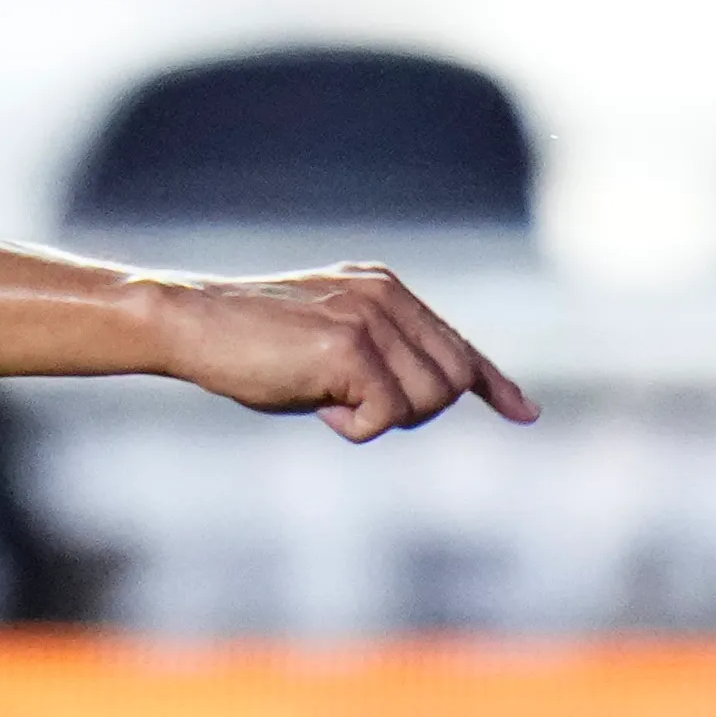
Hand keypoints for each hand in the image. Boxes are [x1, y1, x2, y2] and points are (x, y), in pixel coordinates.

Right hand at [132, 264, 538, 442]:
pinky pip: (386, 417)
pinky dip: (353, 427)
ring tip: (325, 396)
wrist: (191, 323)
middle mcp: (388, 296)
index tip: (524, 413)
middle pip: (451, 383)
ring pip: (427, 402)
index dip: (493, 384)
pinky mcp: (352, 347)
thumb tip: (430, 399)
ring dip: (379, 419)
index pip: (458, 345)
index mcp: (387, 289)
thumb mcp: (329, 346)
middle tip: (348, 406)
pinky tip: (314, 402)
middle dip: (411, 412)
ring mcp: (372, 318)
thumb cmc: (249, 347)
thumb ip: (381, 361)